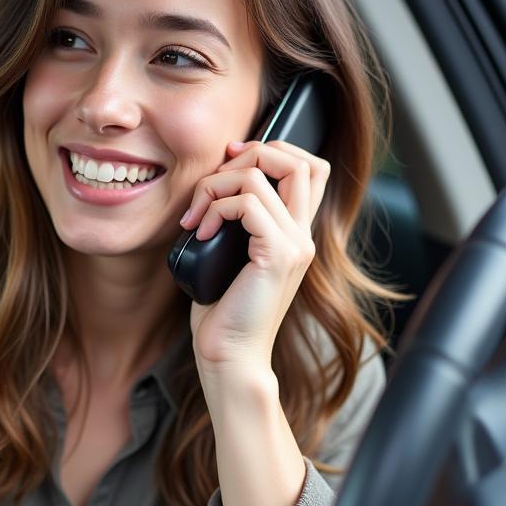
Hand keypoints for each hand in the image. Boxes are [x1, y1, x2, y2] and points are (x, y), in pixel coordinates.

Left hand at [179, 138, 329, 373]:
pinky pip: (248, 204)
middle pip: (298, 161)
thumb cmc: (222, 311)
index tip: (230, 161)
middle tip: (212, 182)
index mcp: (294, 234)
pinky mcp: (278, 256)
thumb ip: (234, 221)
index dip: (272, 151)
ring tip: (196, 216)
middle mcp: (302, 236)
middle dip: (249, 155)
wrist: (228, 355)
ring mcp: (294, 245)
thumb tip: (212, 183)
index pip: (309, 169)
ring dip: (217, 184)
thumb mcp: (227, 255)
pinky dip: (216, 208)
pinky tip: (201, 233)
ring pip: (262, 176)